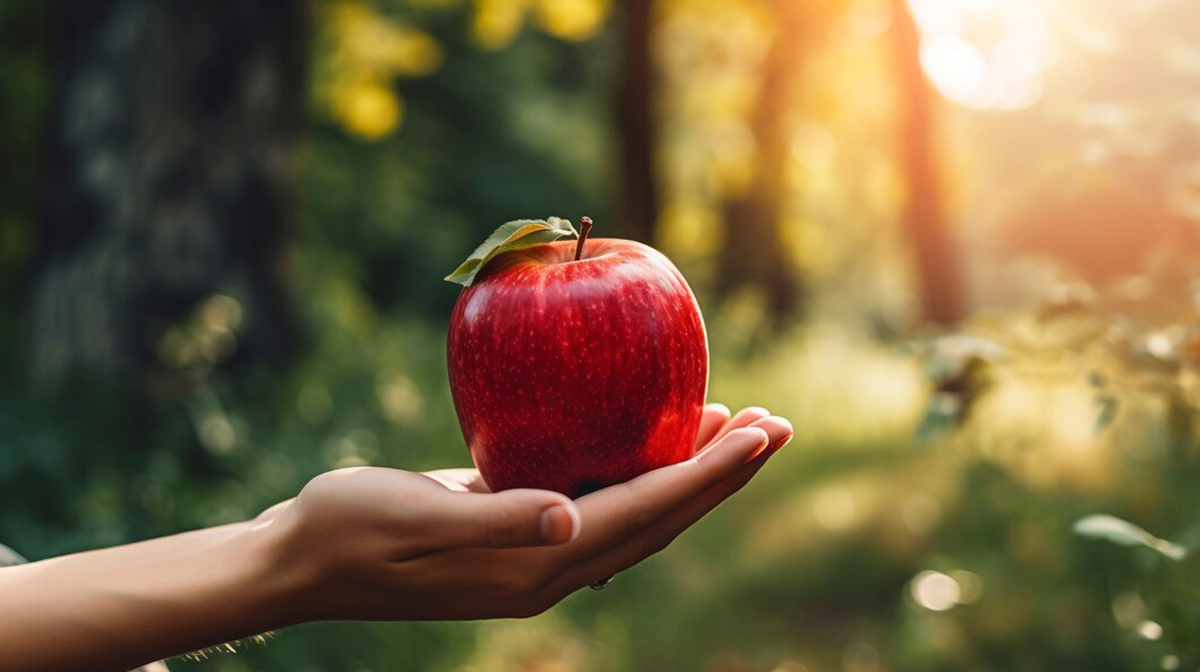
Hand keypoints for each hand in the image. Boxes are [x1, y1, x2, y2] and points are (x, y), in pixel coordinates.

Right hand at [263, 404, 792, 621]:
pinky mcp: (518, 528)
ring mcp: (536, 551)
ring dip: (691, 472)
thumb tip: (569, 518)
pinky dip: (639, 467)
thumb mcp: (412, 519)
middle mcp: (550, 565)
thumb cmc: (347, 530)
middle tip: (776, 427)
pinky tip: (649, 434)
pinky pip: (600, 497)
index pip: (646, 515)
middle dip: (721, 476)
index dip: (707, 477)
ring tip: (736, 430)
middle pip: (660, 518)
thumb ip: (492, 520)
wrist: (301, 560)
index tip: (759, 435)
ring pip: (638, 509)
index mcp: (536, 565)